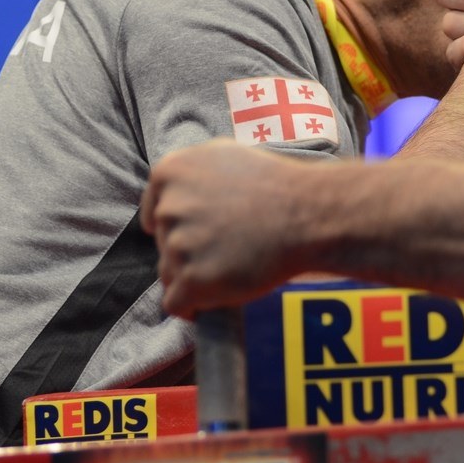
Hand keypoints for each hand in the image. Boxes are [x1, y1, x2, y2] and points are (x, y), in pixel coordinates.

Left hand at [141, 140, 301, 317]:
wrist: (308, 215)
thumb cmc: (277, 186)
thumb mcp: (226, 156)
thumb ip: (190, 174)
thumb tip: (170, 196)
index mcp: (171, 172)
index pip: (156, 214)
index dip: (179, 229)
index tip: (198, 236)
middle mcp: (169, 208)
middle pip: (165, 245)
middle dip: (190, 252)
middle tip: (227, 250)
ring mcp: (178, 246)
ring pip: (170, 274)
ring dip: (194, 278)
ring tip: (230, 271)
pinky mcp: (192, 281)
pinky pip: (176, 304)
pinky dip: (192, 306)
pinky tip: (213, 300)